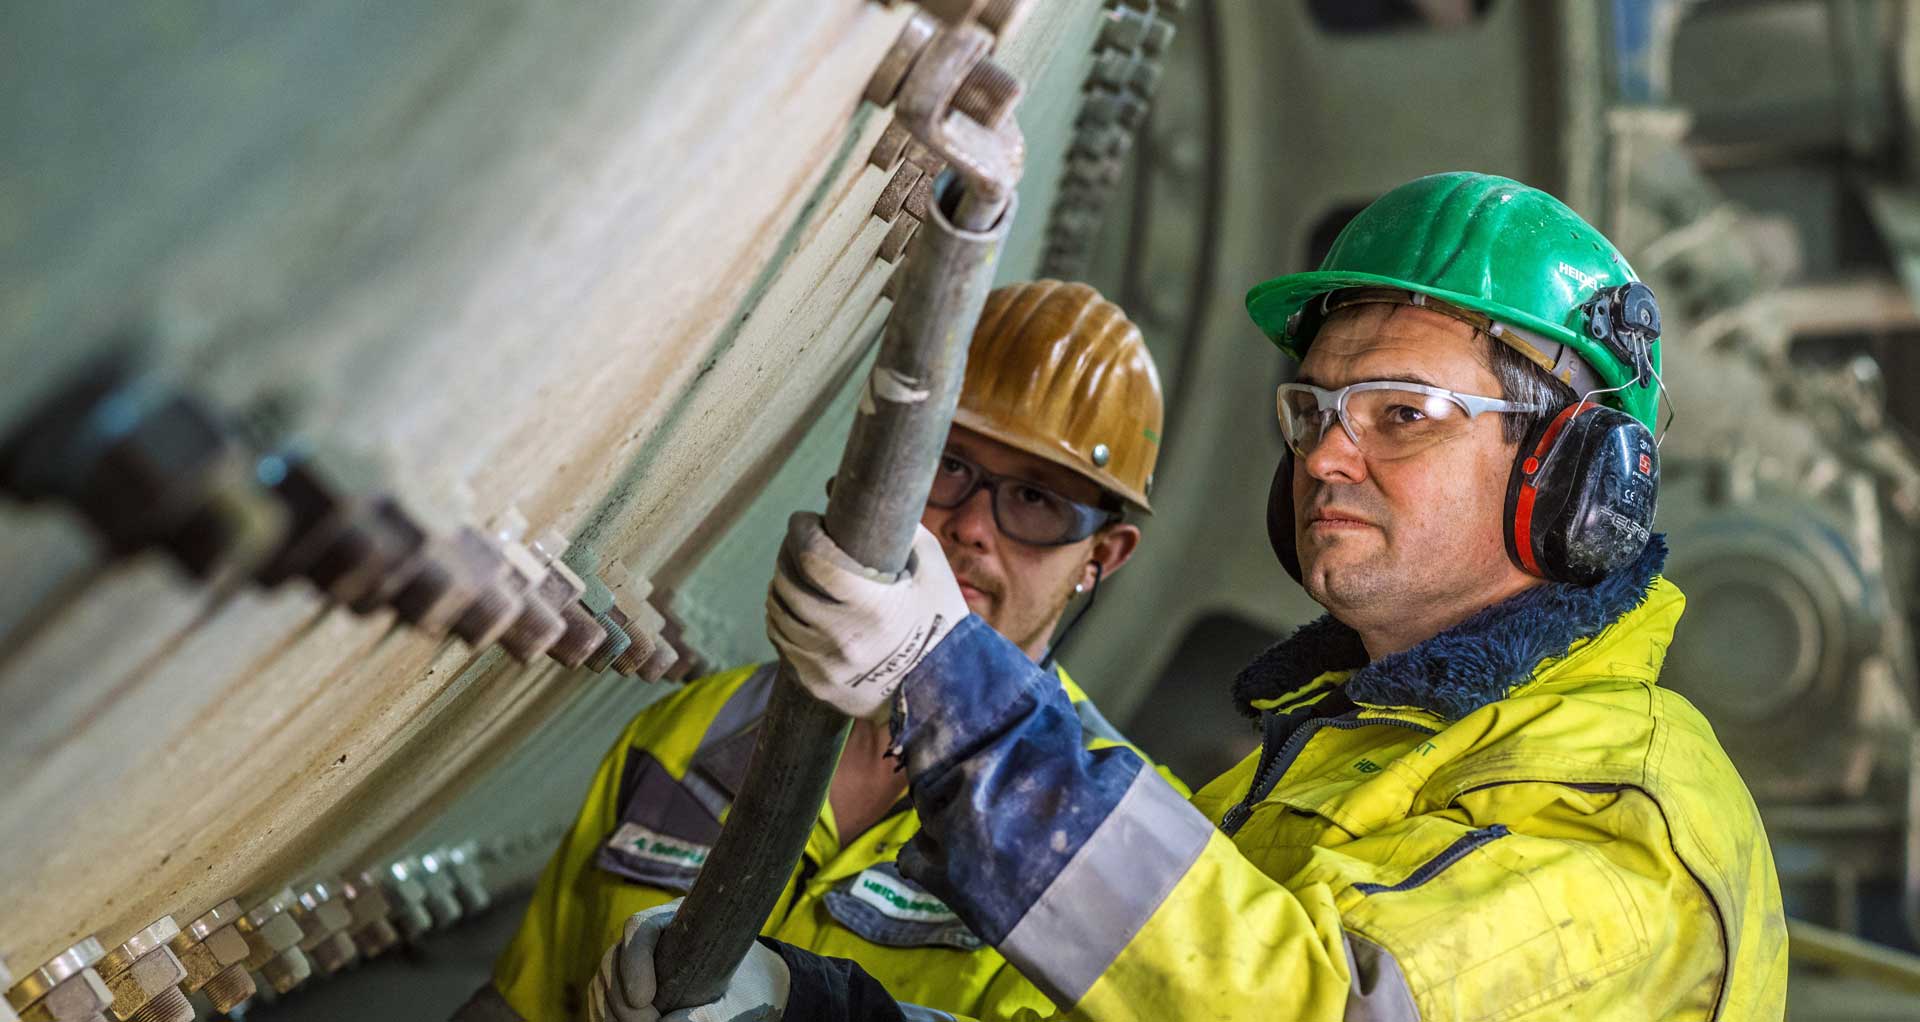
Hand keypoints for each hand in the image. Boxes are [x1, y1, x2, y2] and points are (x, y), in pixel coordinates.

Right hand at [586, 901, 790, 1021]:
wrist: (751, 993)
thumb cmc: (750, 990)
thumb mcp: (741, 1003)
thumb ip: (713, 1014)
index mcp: (681, 920)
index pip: (640, 926)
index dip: (634, 959)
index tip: (644, 999)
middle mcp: (652, 936)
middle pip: (613, 959)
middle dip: (620, 999)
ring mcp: (634, 961)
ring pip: (602, 981)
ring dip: (608, 1011)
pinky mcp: (625, 986)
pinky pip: (602, 999)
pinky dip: (604, 1016)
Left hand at [766, 513, 969, 719]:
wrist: (946, 692)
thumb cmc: (942, 620)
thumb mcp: (932, 566)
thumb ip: (899, 525)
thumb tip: (844, 490)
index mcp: (874, 607)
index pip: (813, 557)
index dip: (802, 530)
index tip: (806, 520)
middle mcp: (844, 640)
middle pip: (788, 582)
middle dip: (789, 552)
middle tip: (801, 542)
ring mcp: (826, 667)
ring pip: (778, 612)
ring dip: (782, 585)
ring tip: (798, 573)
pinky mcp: (817, 685)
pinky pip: (782, 643)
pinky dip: (784, 619)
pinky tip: (797, 607)